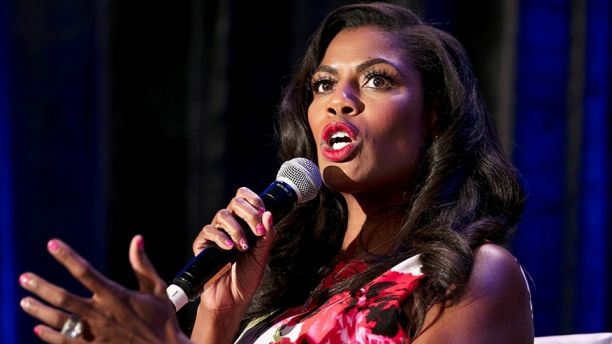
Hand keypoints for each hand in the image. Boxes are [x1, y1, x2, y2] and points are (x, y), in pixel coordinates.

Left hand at [19, 235, 190, 343]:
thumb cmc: (162, 320)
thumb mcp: (157, 290)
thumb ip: (143, 265)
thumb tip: (137, 239)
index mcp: (115, 296)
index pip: (85, 271)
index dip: (67, 257)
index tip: (52, 244)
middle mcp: (101, 314)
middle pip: (63, 298)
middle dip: (41, 288)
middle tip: (24, 279)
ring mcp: (95, 334)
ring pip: (59, 321)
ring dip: (40, 311)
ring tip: (24, 302)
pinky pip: (65, 342)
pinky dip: (49, 336)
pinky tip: (38, 329)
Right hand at [189, 187, 275, 341]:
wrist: (232, 299)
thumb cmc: (247, 277)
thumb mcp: (262, 255)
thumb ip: (267, 235)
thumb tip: (268, 213)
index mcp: (245, 224)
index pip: (245, 199)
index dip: (253, 199)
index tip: (262, 211)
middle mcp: (230, 225)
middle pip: (234, 202)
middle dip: (249, 214)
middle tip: (257, 231)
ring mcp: (216, 234)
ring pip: (222, 215)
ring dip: (236, 229)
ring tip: (243, 246)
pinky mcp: (203, 245)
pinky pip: (208, 231)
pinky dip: (220, 237)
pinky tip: (229, 248)